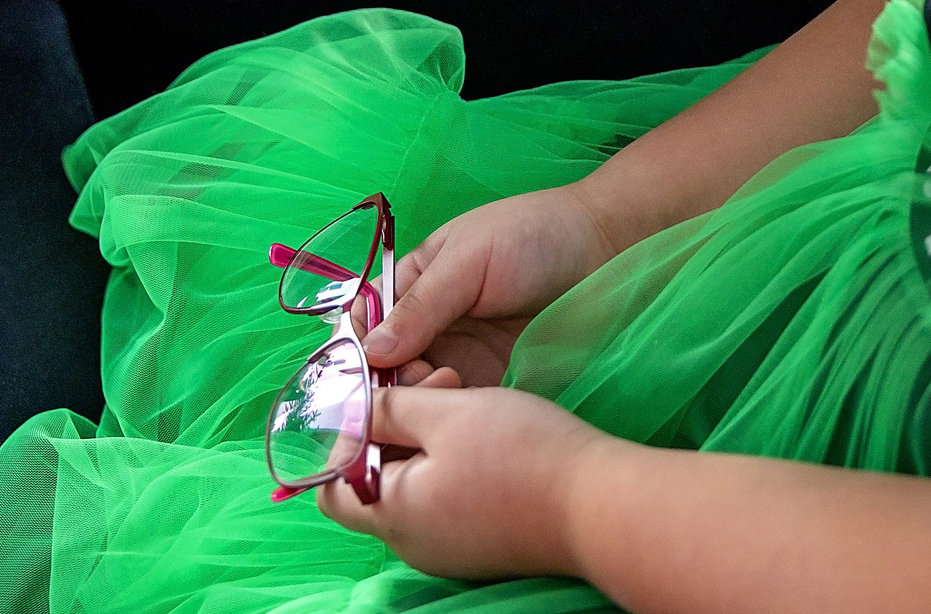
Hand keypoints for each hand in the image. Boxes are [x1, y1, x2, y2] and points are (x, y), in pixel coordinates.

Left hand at [317, 377, 623, 583]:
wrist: (599, 503)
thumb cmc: (521, 453)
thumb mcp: (447, 411)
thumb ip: (389, 407)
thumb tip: (348, 408)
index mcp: (392, 513)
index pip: (331, 484)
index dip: (345, 434)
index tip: (377, 391)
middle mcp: (412, 542)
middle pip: (375, 482)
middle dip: (394, 425)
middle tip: (433, 383)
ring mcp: (450, 548)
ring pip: (415, 486)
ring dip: (427, 439)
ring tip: (465, 399)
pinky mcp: (482, 543)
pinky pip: (447, 501)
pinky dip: (453, 463)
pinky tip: (486, 433)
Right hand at [361, 184, 617, 384]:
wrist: (606, 249)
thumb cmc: (533, 236)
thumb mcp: (470, 260)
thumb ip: (422, 305)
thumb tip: (369, 350)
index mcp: (414, 283)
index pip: (365, 322)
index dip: (356, 347)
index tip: (364, 368)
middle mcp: (430, 324)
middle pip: (386, 367)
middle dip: (388, 380)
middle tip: (416, 378)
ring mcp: (460, 355)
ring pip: (418, 392)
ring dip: (420, 399)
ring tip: (446, 383)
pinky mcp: (491, 380)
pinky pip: (457, 406)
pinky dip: (450, 413)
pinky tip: (461, 407)